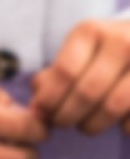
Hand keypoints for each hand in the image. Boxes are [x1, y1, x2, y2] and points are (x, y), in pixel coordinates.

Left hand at [31, 20, 129, 134]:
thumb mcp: (77, 51)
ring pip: (113, 105)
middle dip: (67, 116)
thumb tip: (38, 105)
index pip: (65, 71)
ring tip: (85, 127)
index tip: (41, 114)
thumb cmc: (102, 50)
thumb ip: (54, 75)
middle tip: (61, 124)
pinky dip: (124, 127)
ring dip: (93, 124)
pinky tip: (117, 125)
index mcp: (91, 31)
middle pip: (87, 92)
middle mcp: (120, 41)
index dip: (49, 99)